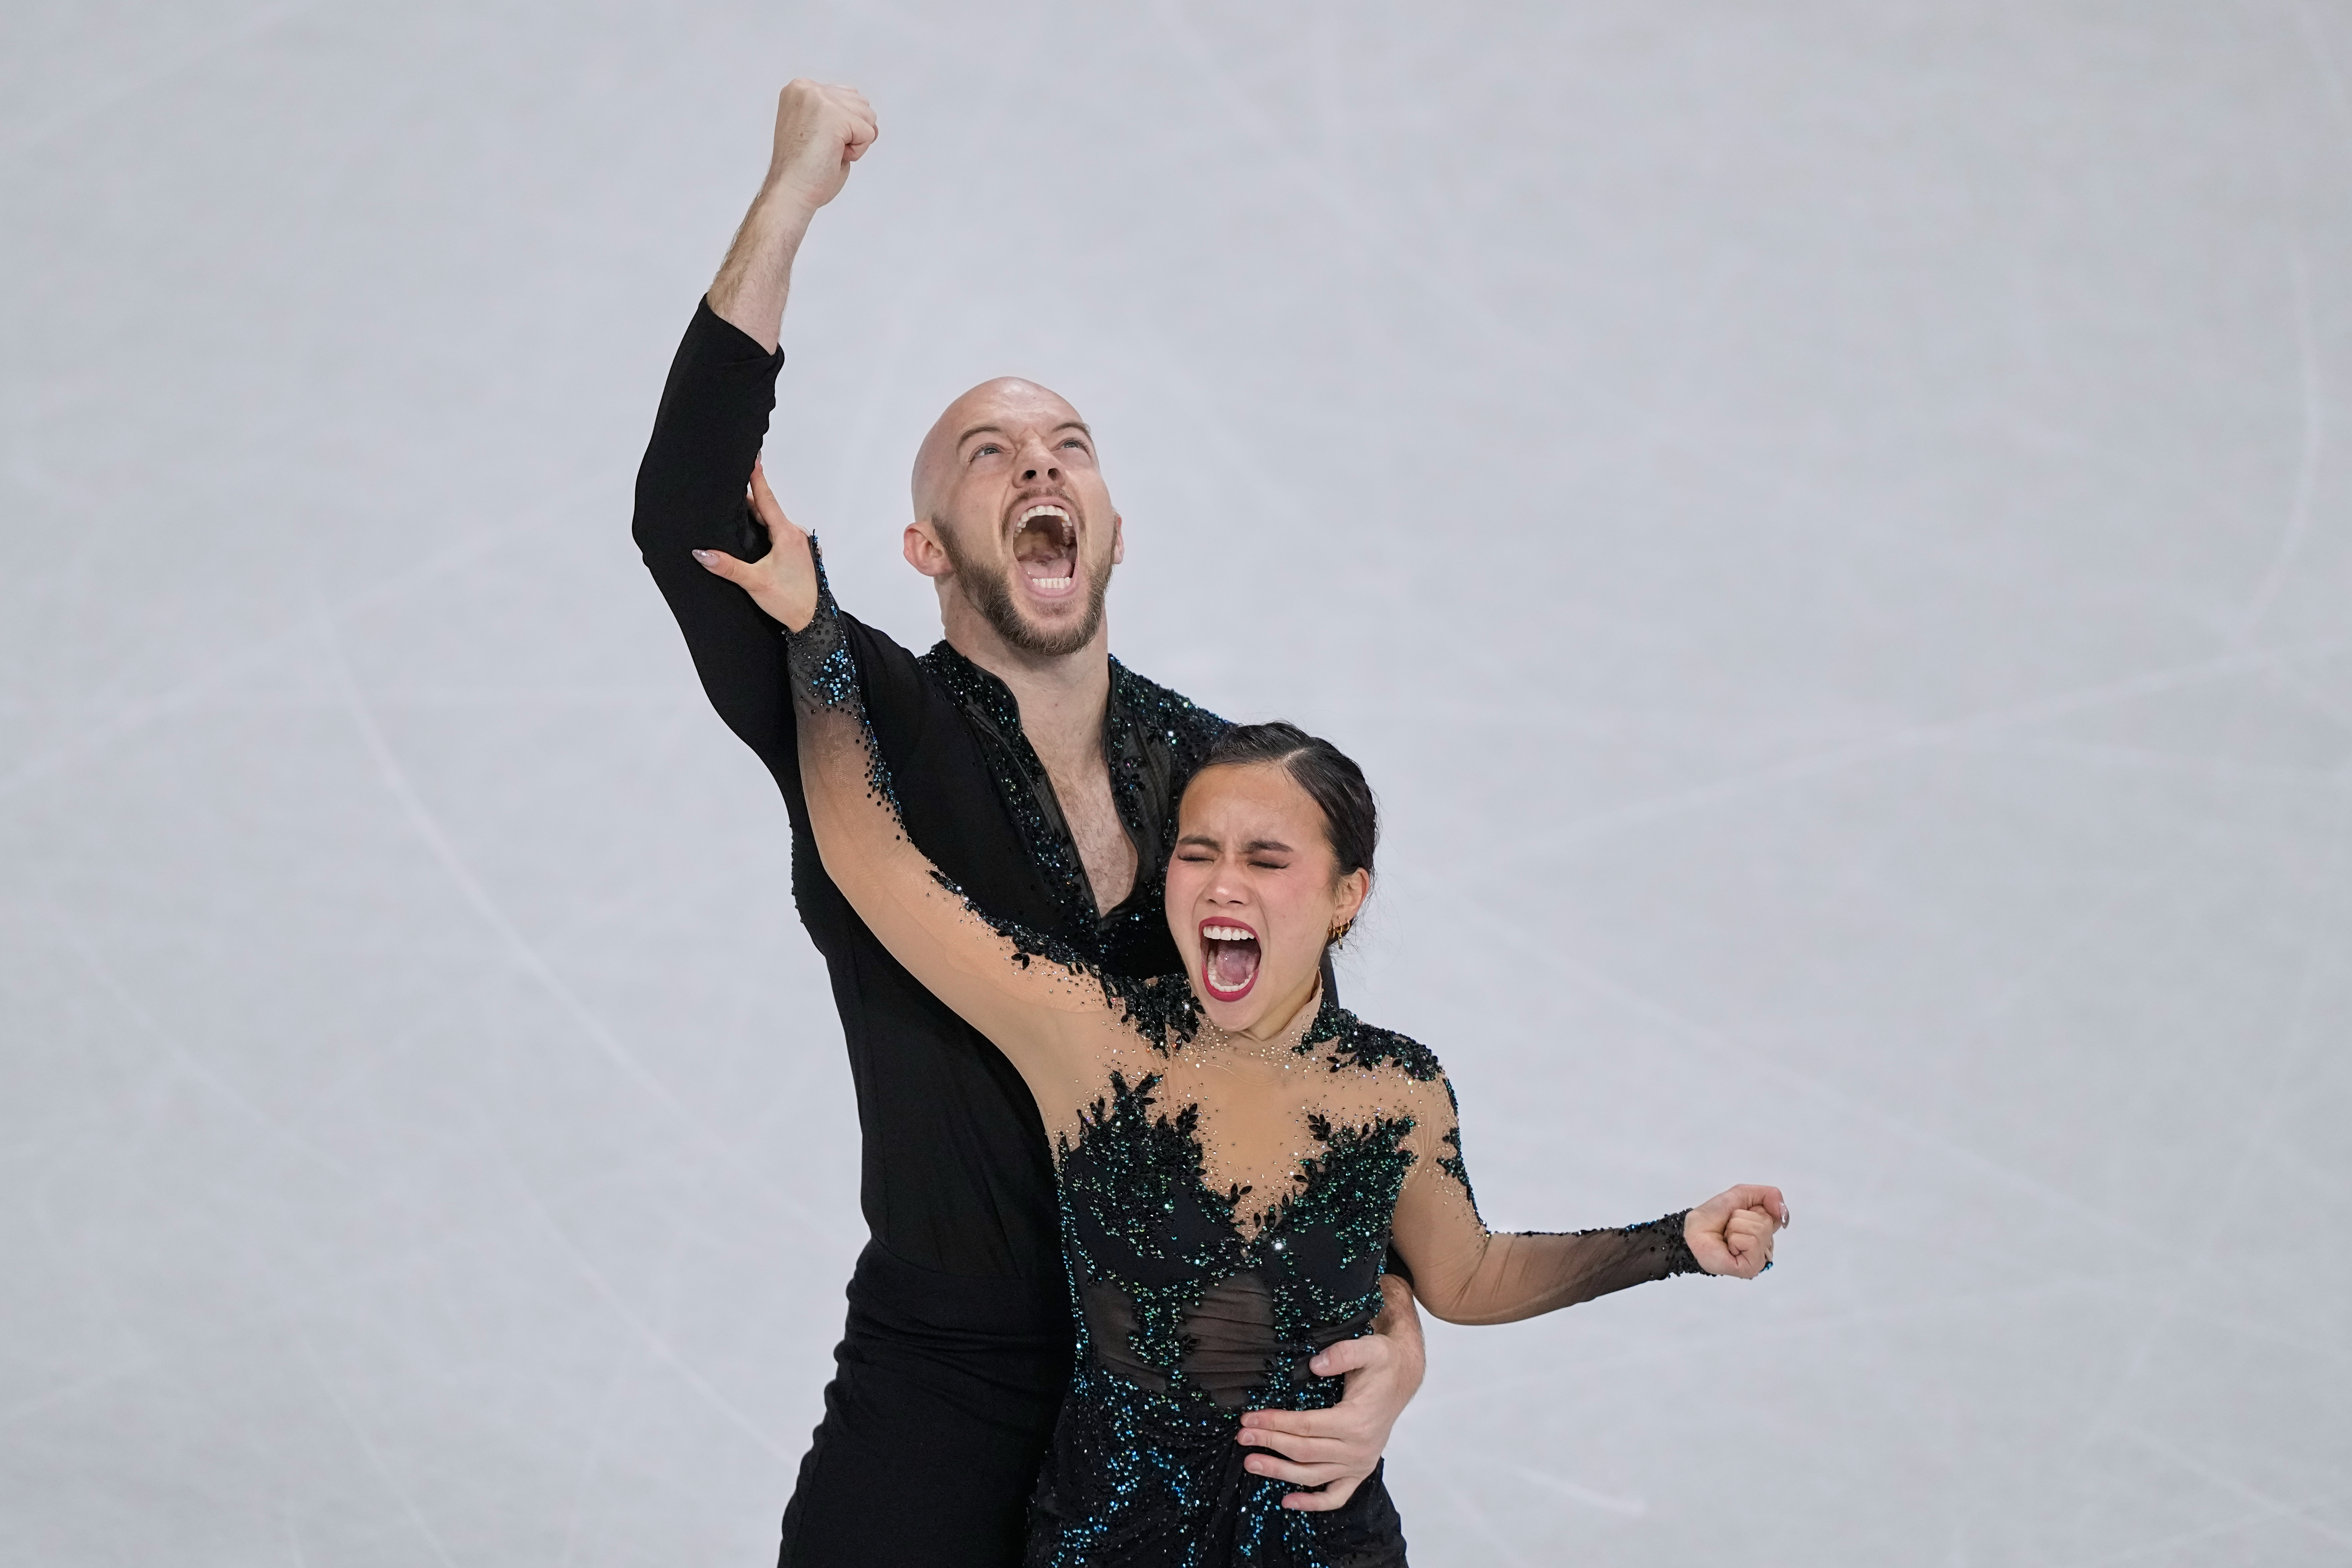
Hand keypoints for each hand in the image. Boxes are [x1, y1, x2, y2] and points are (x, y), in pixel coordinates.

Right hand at [693, 460, 817, 630]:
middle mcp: (795, 534)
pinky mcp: (798, 553)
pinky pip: (778, 532)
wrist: (813, 621)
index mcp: (787, 534)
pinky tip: (753, 531)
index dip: (756, 477)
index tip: (753, 456)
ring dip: (757, 513)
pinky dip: (764, 527)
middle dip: (750, 496)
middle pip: (767, 509)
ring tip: (737, 503)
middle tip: (734, 479)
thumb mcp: (754, 582)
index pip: (767, 499)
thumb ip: (727, 566)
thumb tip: (700, 553)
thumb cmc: (790, 601)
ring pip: (772, 521)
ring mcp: (798, 544)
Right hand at [762, 79, 876, 214]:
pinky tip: (833, 156)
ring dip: (855, 141)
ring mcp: (819, 99)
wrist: (790, 191)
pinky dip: (857, 152)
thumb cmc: (805, 170)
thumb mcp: (823, 130)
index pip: (847, 97)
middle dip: (851, 131)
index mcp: (801, 88)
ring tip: (828, 152)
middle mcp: (807, 88)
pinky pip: (868, 133)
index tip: (818, 141)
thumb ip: (842, 116)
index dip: (844, 127)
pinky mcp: (833, 116)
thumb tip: (873, 123)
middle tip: (824, 149)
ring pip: (868, 115)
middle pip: (861, 103)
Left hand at [1236, 1274, 1424, 1511]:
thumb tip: (1315, 1364)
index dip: (1275, 1423)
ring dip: (1280, 1472)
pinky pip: (1336, 1496)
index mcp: (1357, 1421)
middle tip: (1242, 1437)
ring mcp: (1359, 1464)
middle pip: (1304, 1451)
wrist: (1402, 1378)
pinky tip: (1288, 1501)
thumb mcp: (1368, 1348)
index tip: (1248, 1418)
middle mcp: (1358, 1449)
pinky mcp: (1360, 1472)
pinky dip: (1313, 1503)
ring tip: (1251, 1463)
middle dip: (1269, 1444)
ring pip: (1313, 1475)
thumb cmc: (1382, 1363)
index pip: (1306, 1426)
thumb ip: (1343, 1353)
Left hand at [1684, 1184, 1787, 1278]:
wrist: (1693, 1229)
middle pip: (1767, 1222)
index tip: (1739, 1213)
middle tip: (1729, 1227)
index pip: (1776, 1215)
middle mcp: (1764, 1247)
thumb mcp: (1742, 1194)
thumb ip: (1769, 1195)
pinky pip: (1751, 1241)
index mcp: (1765, 1232)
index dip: (1755, 1209)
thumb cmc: (1714, 1215)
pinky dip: (1735, 1238)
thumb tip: (1783, 1212)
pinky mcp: (1751, 1268)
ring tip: (1727, 1236)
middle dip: (1742, 1217)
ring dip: (1736, 1227)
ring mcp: (1759, 1259)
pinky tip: (1728, 1246)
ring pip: (1759, 1230)